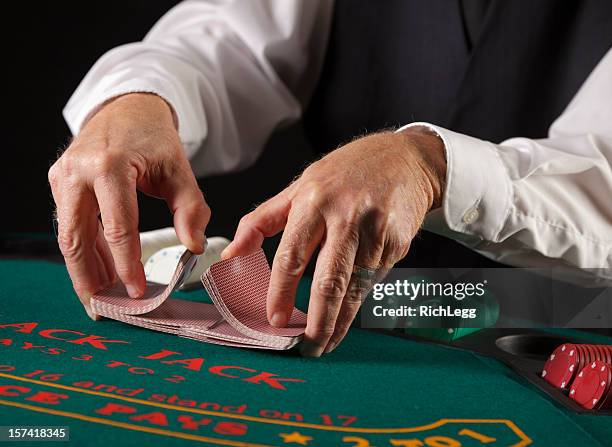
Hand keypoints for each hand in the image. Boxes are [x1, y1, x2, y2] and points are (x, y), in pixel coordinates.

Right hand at [49, 93, 209, 318]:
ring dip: (85, 270)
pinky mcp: (60, 183)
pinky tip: (102, 272)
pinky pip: (72, 225)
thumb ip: (191, 209)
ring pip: (69, 236)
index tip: (138, 292)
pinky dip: (87, 251)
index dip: (127, 264)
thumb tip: (193, 248)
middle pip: (76, 238)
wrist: (126, 108)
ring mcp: (63, 177)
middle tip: (105, 309)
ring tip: (104, 297)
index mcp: (108, 165)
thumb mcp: (180, 170)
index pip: (117, 226)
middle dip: (89, 279)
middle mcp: (77, 172)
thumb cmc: (154, 138)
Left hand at [222, 127, 445, 355]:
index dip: (281, 291)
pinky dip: (358, 300)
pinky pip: (374, 279)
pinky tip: (347, 314)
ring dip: (340, 321)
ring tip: (325, 342)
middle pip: (329, 280)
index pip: (292, 255)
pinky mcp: (397, 243)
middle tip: (307, 347)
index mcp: (313, 201)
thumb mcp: (299, 187)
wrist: (404, 160)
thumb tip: (231, 255)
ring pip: (355, 287)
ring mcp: (375, 231)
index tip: (275, 319)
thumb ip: (262, 221)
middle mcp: (345, 216)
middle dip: (319, 321)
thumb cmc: (345, 173)